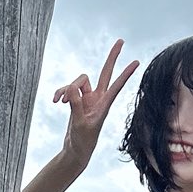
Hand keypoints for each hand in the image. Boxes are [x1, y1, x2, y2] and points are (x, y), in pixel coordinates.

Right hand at [54, 39, 139, 159]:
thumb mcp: (79, 124)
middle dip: (112, 57)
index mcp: (104, 105)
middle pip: (105, 72)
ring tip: (59, 102)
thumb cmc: (82, 141)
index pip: (117, 86)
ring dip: (66, 89)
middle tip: (121, 41)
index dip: (125, 74)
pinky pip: (68, 90)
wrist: (76, 150)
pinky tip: (55, 101)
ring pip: (78, 82)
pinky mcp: (77, 101)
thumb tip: (71, 89)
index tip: (136, 62)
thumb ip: (76, 105)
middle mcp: (98, 98)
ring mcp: (88, 98)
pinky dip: (61, 93)